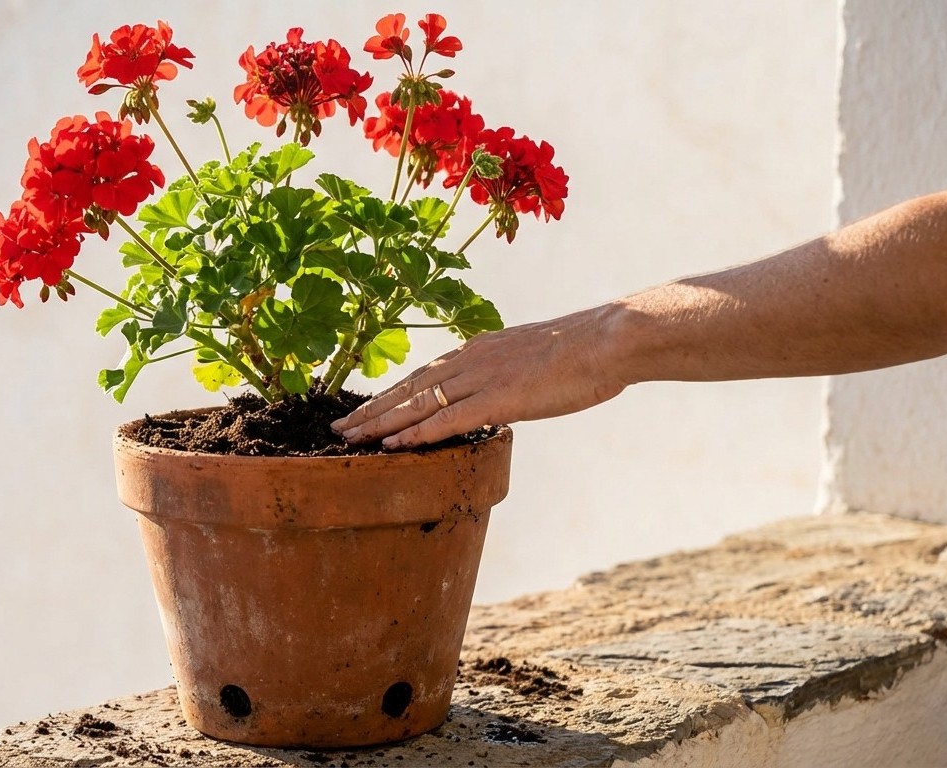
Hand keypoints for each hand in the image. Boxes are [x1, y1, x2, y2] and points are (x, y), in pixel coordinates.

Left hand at [331, 307, 626, 448]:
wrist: (610, 340)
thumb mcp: (535, 358)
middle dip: (371, 409)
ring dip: (379, 423)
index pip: (423, 375)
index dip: (391, 394)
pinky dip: (415, 432)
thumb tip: (502, 391)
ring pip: (417, 403)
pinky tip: (391, 444)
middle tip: (337, 427)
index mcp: (479, 349)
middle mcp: (470, 360)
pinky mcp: (498, 399)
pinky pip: (447, 419)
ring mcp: (482, 378)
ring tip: (348, 439)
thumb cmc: (584, 351)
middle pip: (408, 388)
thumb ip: (509, 373)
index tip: (365, 408)